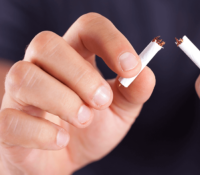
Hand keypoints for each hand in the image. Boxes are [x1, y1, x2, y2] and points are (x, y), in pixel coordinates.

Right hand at [0, 13, 154, 174]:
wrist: (63, 161)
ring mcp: (20, 95)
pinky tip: (61, 140)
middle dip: (81, 74)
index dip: (110, 40)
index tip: (131, 67)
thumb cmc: (90, 129)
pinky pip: (11, 119)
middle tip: (102, 101)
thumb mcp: (120, 111)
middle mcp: (43, 68)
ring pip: (25, 76)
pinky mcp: (7, 124)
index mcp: (75, 58)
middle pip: (47, 44)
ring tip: (84, 119)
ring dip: (62, 100)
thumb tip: (145, 74)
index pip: (87, 27)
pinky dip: (42, 132)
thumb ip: (134, 92)